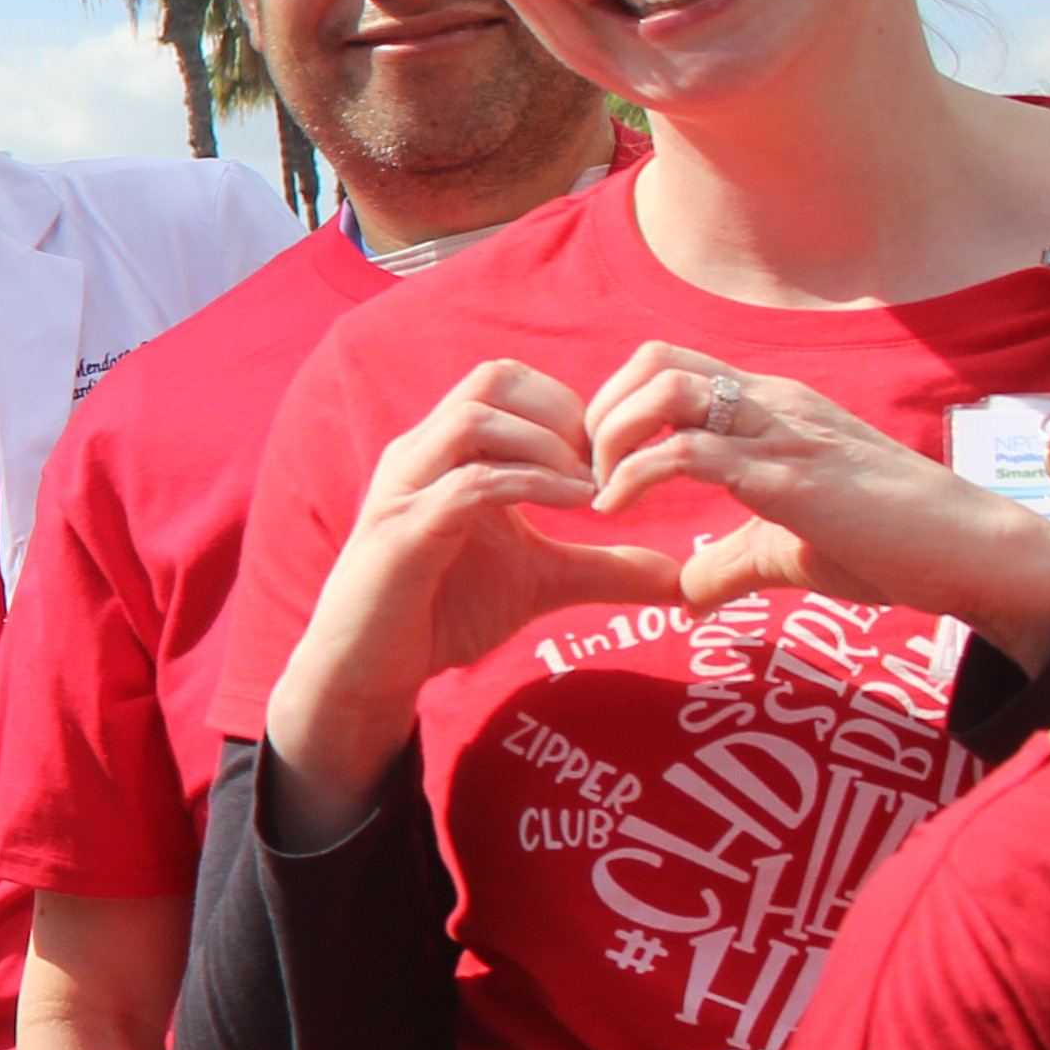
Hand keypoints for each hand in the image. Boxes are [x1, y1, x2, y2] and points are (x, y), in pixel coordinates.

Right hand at [260, 358, 677, 832]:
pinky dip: (528, 485)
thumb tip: (679, 577)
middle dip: (561, 410)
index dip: (568, 404)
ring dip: (545, 444)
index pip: (507, 381)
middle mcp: (420, 454)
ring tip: (588, 486)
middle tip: (602, 463)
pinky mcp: (403, 533)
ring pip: (476, 419)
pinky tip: (572, 507)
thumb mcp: (540, 582)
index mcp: (446, 452)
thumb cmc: (441, 613)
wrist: (369, 669)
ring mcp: (406, 489)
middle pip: (491, 380)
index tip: (607, 457)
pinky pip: (468, 483)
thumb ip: (603, 569)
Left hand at [586, 343, 1049, 667]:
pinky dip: (634, 476)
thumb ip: (733, 564)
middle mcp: (773, 404)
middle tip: (585, 475)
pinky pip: (690, 451)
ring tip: (600, 492)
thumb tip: (687, 597)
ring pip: (666, 388)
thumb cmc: (896, 548)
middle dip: (598, 413)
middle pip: (654, 360)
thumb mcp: (794, 552)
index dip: (614, 408)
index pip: (671, 366)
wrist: (977, 557)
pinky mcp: (790, 476)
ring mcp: (782, 433)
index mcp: (772, 410)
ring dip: (610, 436)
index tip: (596, 467)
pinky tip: (617, 512)